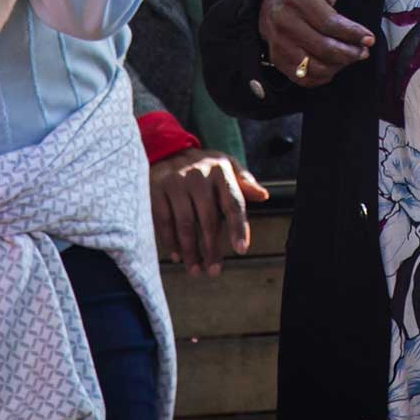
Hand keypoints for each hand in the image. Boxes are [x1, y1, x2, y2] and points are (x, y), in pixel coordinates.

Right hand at [151, 146, 270, 276]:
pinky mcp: (157, 189)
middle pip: (209, 219)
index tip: (241, 250)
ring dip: (191, 251)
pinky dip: (170, 242)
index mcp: (220, 171)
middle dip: (212, 248)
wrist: (168, 150)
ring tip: (196, 269)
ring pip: (185, 223)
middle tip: (214, 270)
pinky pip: (164, 221)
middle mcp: (198, 175)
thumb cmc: (203, 166)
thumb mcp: (226, 167)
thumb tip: (262, 195)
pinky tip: (177, 256)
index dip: (238, 228)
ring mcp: (176, 181)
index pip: (233, 203)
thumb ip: (244, 183)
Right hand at [258, 0, 373, 86]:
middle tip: (363, 51)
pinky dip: (324, 76)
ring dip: (339, 65)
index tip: (368, 38)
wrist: (268, 6)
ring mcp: (279, 44)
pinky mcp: (278, 60)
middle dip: (349, 52)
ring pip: (315, 66)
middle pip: (323, 47)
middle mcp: (285, 22)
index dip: (352, 33)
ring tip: (351, 57)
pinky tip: (334, 65)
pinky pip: (305, 78)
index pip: (328, 22)